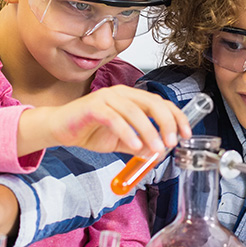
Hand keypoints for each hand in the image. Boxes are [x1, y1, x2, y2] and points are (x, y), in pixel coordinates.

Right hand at [18, 86, 190, 155]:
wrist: (59, 129)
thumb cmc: (89, 130)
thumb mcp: (120, 141)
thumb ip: (139, 145)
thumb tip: (157, 153)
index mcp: (131, 98)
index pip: (161, 103)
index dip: (177, 117)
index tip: (186, 135)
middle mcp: (121, 93)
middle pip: (152, 103)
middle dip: (167, 123)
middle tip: (172, 143)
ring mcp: (106, 98)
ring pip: (135, 112)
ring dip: (149, 131)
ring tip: (156, 149)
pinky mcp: (93, 107)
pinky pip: (115, 119)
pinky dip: (128, 133)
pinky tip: (135, 146)